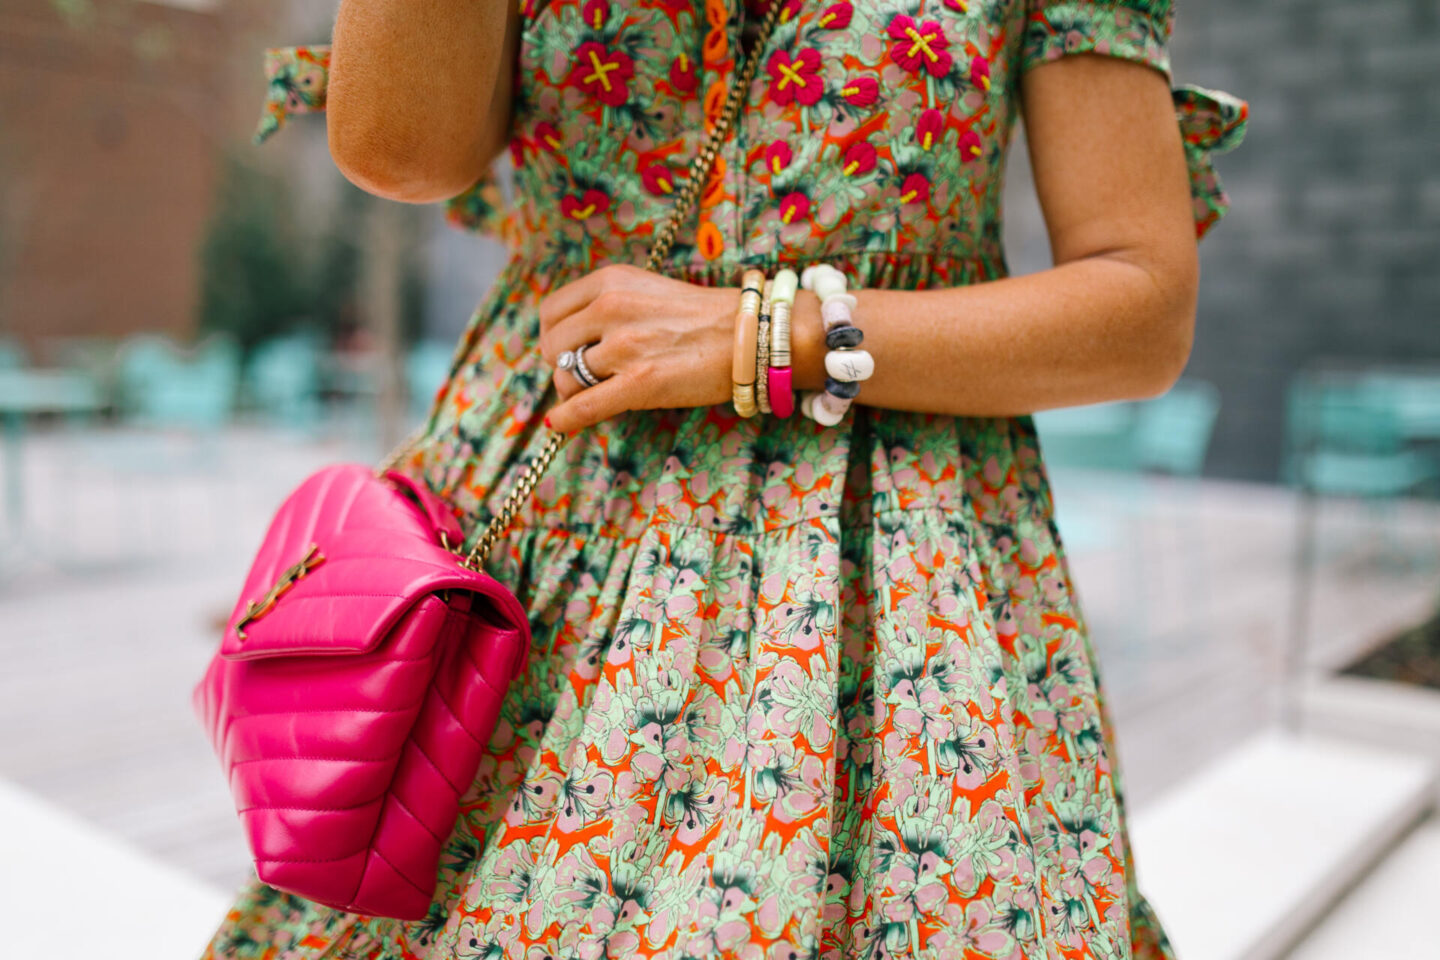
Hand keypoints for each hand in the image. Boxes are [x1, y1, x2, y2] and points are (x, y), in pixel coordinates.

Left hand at [537, 264, 739, 433]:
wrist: (751, 333)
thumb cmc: (702, 316)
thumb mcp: (645, 291)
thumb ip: (607, 306)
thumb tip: (568, 343)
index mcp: (610, 281)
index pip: (551, 312)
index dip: (555, 336)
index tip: (568, 350)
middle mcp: (611, 307)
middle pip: (554, 347)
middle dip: (564, 365)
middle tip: (586, 376)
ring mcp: (625, 346)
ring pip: (567, 378)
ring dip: (576, 392)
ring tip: (600, 393)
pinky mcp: (640, 383)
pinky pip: (584, 406)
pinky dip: (567, 419)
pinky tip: (560, 425)